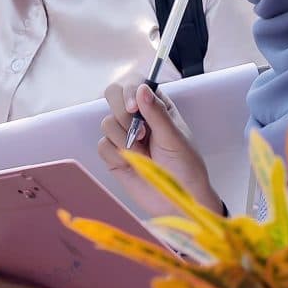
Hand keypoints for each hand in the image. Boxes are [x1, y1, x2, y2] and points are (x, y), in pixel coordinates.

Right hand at [96, 81, 226, 215]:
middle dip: (122, 114)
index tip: (132, 108)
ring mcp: (124, 136)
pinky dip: (116, 156)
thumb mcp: (174, 138)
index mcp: (157, 107)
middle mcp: (138, 118)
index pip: (135, 83)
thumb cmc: (185, 168)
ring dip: (124, 140)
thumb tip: (141, 89)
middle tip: (140, 134)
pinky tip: (132, 165)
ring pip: (106, 123)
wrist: (177, 204)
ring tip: (144, 155)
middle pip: (113, 95)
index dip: (129, 90)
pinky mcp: (114, 156)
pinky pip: (102, 145)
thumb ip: (156, 113)